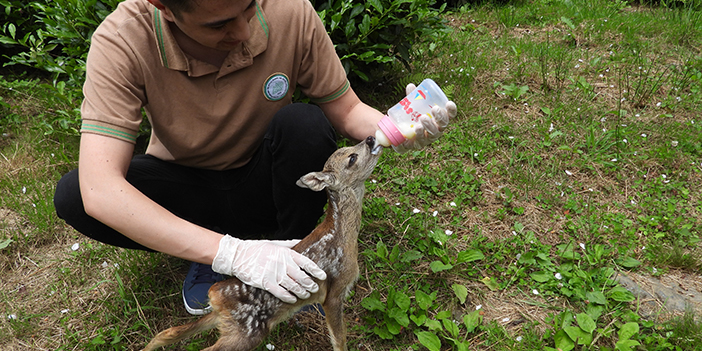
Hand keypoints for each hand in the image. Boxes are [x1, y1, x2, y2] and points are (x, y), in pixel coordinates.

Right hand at [212, 235, 326, 303]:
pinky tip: (293, 299)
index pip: (306, 262)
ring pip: (293, 286)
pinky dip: (289, 297)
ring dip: (302, 292)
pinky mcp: (265, 283)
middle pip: (302, 277)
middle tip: (315, 289)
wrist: (238, 256)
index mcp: (286, 253)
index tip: (323, 276)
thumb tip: (303, 240)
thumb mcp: (275, 243)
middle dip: (310, 284)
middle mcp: (282, 263)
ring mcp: (274, 273)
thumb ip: (290, 244)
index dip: (316, 271)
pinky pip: (281, 292)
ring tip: (306, 295)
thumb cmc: (257, 249)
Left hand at [393, 83, 457, 152]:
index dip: (451, 110)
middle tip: (434, 109)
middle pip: (442, 125)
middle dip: (440, 117)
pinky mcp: (417, 145)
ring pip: (432, 134)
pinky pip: (419, 142)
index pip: (449, 116)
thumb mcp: (412, 107)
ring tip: (423, 118)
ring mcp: (427, 139)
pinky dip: (418, 135)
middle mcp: (436, 130)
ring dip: (429, 126)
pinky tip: (416, 128)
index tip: (449, 103)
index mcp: (438, 120)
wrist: (398, 134)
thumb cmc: (411, 118)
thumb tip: (411, 86)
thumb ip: (413, 98)